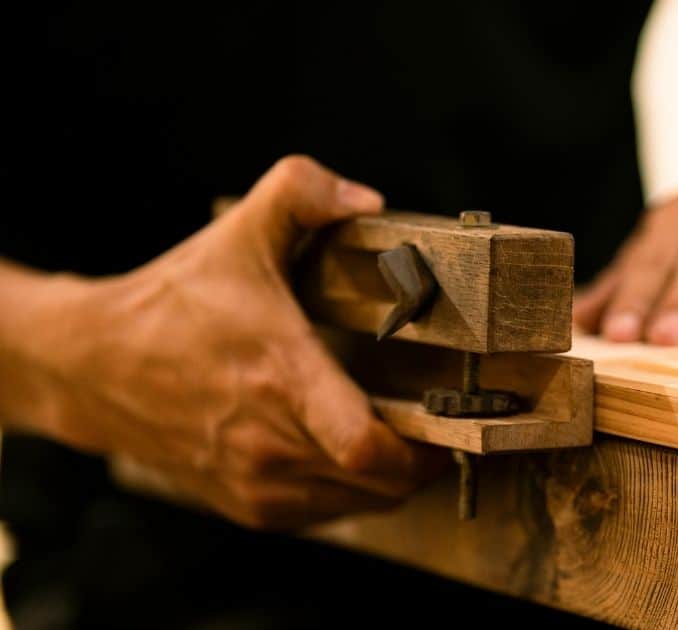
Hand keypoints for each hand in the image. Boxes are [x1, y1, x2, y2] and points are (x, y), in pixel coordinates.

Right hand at [31, 156, 444, 528]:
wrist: (92, 365)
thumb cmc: (172, 303)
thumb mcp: (237, 232)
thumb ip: (302, 192)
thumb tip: (367, 198)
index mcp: (283, 380)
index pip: (367, 446)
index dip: (422, 447)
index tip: (450, 420)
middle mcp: (272, 444)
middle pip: (382, 483)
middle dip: (422, 458)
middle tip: (438, 422)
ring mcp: (258, 483)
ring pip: (360, 503)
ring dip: (390, 477)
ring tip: (402, 435)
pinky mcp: (247, 505)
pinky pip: (327, 514)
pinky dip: (353, 492)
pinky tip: (354, 454)